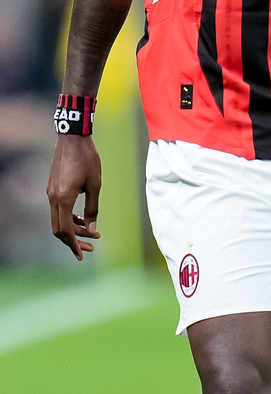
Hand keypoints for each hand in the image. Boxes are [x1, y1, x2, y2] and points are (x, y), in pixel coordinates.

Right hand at [47, 135, 101, 259]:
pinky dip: (69, 217)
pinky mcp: (52, 187)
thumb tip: (92, 229)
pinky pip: (58, 209)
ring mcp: (51, 193)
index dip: (74, 245)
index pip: (65, 230)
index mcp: (63, 199)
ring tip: (91, 233)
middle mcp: (53, 198)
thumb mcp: (95, 184)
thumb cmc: (87, 159)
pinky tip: (82, 218)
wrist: (73, 138)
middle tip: (91, 246)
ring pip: (58, 219)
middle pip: (59, 229)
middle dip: (74, 240)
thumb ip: (92, 208)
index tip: (82, 255)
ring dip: (73, 228)